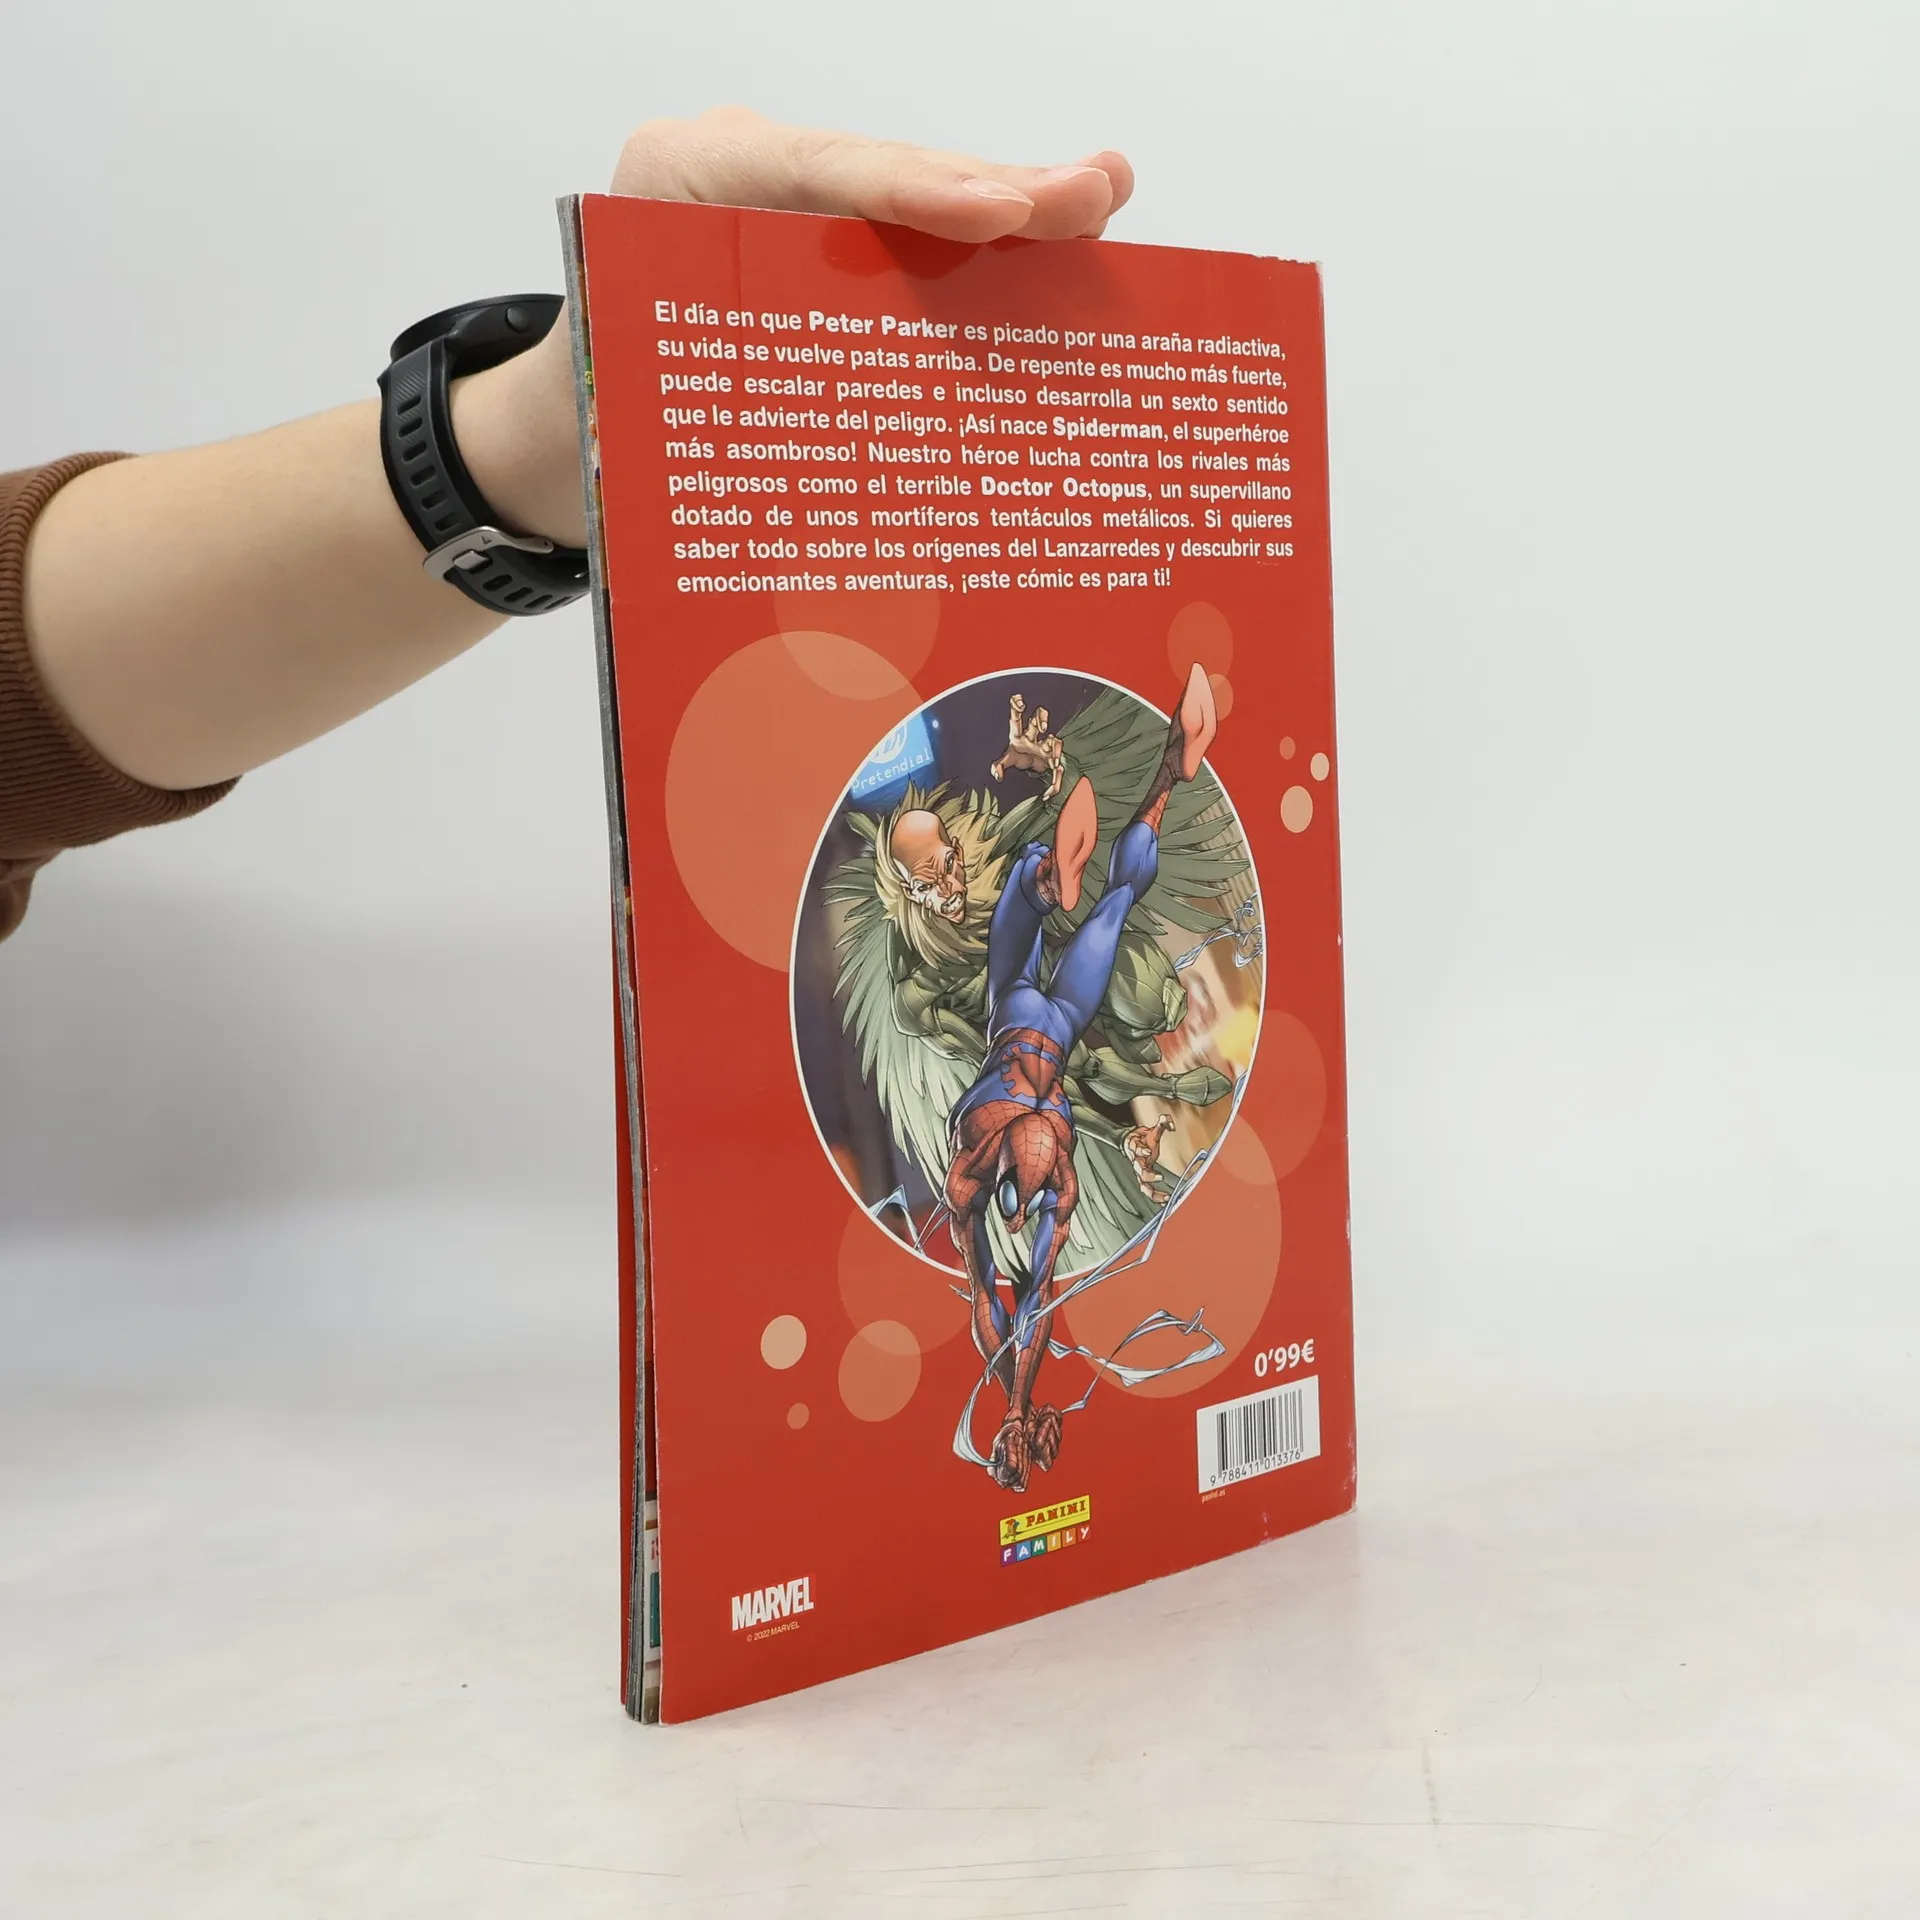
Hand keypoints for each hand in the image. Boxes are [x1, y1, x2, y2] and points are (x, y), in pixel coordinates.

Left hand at [457, 109, 1133, 547]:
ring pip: (909, 205)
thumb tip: (853, 514)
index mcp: (675, 185)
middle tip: (1094, 195)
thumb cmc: (591, 430)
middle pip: (881, 175)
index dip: (911, 188)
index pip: (808, 171)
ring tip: (1102, 201)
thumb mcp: (644, 421)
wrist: (555, 434)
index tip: (999, 211)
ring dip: (1011, 214)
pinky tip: (1063, 245)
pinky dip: (983, 258)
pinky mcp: (820, 247)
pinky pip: (906, 245)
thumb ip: (733, 428)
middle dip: (993, 189)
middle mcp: (735, 175)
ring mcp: (785, 208)